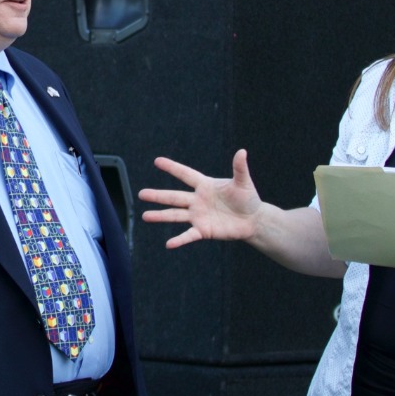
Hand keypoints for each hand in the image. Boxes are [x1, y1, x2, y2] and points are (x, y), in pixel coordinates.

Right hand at [138, 150, 265, 247]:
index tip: (157, 161)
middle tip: (141, 194)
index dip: (172, 168)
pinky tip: (169, 244)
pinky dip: (179, 240)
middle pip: (174, 197)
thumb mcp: (243, 183)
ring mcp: (198, 216)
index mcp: (204, 186)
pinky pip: (188, 235)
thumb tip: (242, 151)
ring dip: (160, 216)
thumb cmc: (248, 199)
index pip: (185, 175)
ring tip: (145, 216)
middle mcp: (197, 200)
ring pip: (175, 215)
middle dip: (157, 196)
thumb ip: (239, 168)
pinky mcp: (204, 230)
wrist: (253, 220)